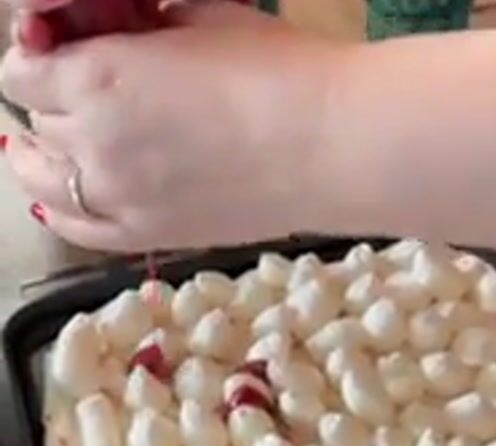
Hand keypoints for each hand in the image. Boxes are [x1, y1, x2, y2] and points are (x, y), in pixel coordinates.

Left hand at [0, 3, 347, 250]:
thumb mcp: (199, 19)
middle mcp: (93, 140)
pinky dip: (60, 211)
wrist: (327, 146)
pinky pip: (77, 230)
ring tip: (45, 152)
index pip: (20, 72)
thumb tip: (118, 32)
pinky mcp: (147, 236)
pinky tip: (60, 199)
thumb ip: (139, 27)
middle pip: (36, 125)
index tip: (53, 58)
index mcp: (97, 74)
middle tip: (77, 99)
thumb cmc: (276, 70)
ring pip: (43, 182)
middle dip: (50, 107)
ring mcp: (118, 197)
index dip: (33, 62)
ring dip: (38, 161)